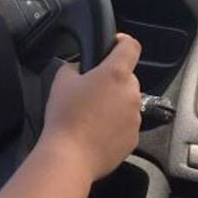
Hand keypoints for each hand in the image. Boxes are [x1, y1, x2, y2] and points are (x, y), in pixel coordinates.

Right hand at [38, 33, 142, 181]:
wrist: (71, 156)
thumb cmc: (65, 116)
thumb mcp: (61, 80)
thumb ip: (75, 66)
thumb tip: (83, 68)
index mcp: (115, 73)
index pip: (131, 46)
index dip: (122, 41)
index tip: (113, 45)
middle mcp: (131, 93)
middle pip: (127, 77)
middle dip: (112, 79)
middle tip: (90, 89)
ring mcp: (135, 117)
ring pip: (127, 101)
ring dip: (114, 102)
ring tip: (91, 114)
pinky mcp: (134, 137)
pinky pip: (126, 123)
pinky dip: (115, 123)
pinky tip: (96, 130)